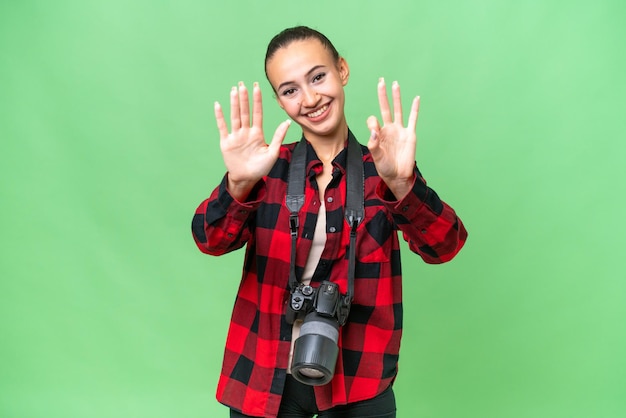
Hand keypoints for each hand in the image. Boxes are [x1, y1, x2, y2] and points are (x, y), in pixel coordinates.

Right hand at [215, 81, 290, 198]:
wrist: (247, 179)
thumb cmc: (261, 168)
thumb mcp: (273, 152)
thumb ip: (278, 136)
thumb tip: (287, 121)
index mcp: (257, 133)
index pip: (257, 113)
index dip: (257, 100)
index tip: (256, 87)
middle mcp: (246, 132)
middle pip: (245, 112)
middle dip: (244, 98)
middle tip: (243, 84)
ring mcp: (236, 136)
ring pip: (235, 117)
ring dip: (234, 103)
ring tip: (234, 90)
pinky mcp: (226, 142)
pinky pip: (223, 127)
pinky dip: (220, 117)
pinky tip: (218, 105)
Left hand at [366, 78, 419, 198]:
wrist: (398, 176)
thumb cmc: (385, 167)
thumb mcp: (376, 156)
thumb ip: (374, 143)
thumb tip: (374, 129)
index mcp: (378, 133)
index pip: (373, 120)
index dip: (372, 123)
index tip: (375, 133)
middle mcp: (389, 129)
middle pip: (385, 107)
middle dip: (383, 95)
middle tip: (381, 81)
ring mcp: (400, 130)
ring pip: (398, 109)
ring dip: (396, 97)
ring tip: (395, 84)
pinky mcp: (410, 134)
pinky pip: (413, 118)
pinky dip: (415, 108)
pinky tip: (416, 98)